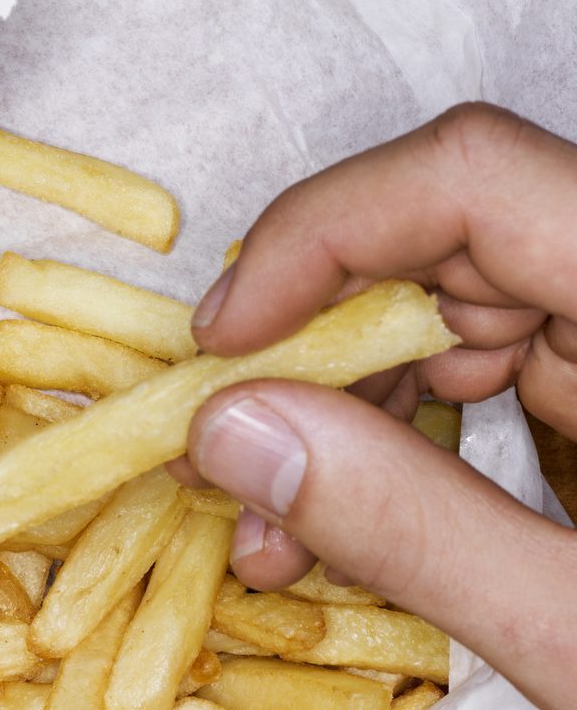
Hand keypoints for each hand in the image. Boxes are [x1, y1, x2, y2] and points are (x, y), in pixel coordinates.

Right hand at [180, 102, 576, 709]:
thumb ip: (414, 528)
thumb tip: (229, 432)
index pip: (473, 177)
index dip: (320, 237)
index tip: (222, 350)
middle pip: (445, 238)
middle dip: (313, 349)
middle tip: (225, 469)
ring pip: (451, 303)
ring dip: (344, 407)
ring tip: (276, 532)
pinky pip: (487, 366)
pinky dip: (402, 434)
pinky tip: (345, 516)